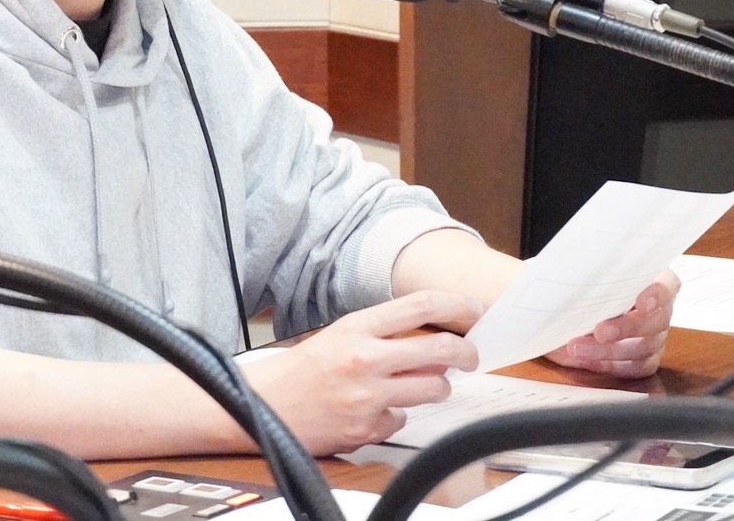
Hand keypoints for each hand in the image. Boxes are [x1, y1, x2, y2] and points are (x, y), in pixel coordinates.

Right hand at [245, 290, 481, 454]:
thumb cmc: (298, 371)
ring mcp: (368, 396)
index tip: (473, 310)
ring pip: (432, 389)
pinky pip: (402, 420)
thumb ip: (379, 335)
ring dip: (435, 388)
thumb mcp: (337, 336)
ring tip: (423, 385)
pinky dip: (395, 415)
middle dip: (465, 353)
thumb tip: (427, 340)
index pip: (419, 306)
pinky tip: (376, 410)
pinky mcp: (366, 428)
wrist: (260, 405)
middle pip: (439, 351)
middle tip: (470, 356)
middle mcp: (365, 359)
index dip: (455, 305)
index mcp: (356, 328)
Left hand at [545, 270, 678, 377]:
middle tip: (599, 332)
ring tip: (577, 349)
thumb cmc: (583, 285)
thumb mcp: (586, 276)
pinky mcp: (646, 359)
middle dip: (626, 328)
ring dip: (609, 351)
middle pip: (657, 322)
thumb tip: (574, 284)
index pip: (667, 285)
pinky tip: (586, 360)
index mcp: (652, 280)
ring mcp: (656, 336)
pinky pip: (635, 367)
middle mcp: (659, 309)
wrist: (572, 308)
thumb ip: (590, 278)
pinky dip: (609, 365)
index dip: (658, 295)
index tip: (642, 303)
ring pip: (644, 348)